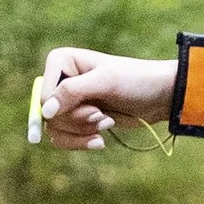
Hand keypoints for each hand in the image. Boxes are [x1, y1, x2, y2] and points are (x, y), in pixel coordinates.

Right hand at [34, 47, 171, 151]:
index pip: (43, 96)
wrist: (160, 97)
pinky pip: (64, 138)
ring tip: (106, 124)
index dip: (64, 109)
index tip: (94, 107)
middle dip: (78, 121)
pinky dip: (80, 142)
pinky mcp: (78, 118)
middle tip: (103, 116)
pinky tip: (100, 141)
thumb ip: (72, 92)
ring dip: (81, 132)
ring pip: (55, 129)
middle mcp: (60, 80)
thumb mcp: (105, 82)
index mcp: (61, 61)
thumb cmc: (136, 81)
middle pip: (49, 116)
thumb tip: (45, 112)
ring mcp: (68, 100)